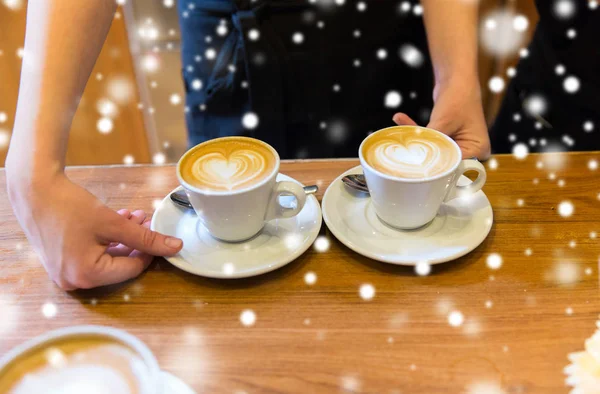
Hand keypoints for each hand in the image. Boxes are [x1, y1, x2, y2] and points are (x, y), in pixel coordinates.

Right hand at [7, 173, 182, 289]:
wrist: (34, 191)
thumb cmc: (69, 206)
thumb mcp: (114, 223)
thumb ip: (146, 238)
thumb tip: (174, 247)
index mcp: (88, 275)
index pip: (132, 268)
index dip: (150, 250)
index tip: (158, 233)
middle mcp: (75, 281)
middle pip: (119, 264)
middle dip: (136, 242)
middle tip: (147, 221)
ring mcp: (66, 273)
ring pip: (107, 258)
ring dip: (124, 238)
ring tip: (135, 216)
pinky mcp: (62, 262)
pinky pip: (92, 255)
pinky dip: (107, 240)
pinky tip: (119, 220)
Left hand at [393, 79, 490, 159]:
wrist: (457, 77)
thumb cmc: (458, 97)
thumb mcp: (443, 123)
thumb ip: (431, 141)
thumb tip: (415, 155)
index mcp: (478, 149)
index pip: (454, 165)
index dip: (436, 165)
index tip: (416, 163)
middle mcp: (472, 149)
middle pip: (444, 159)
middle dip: (425, 152)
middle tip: (406, 150)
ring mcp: (459, 143)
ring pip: (435, 148)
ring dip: (418, 138)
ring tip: (402, 128)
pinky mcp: (448, 137)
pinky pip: (432, 139)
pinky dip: (418, 130)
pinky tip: (400, 118)